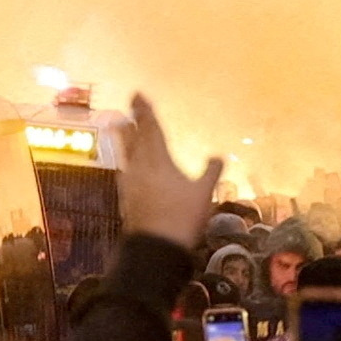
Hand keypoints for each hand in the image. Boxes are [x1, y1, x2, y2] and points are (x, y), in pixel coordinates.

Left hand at [115, 94, 223, 246]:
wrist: (156, 245)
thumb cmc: (183, 215)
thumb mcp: (204, 192)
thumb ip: (211, 172)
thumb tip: (218, 156)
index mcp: (159, 160)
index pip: (151, 130)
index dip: (145, 112)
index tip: (139, 96)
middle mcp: (140, 166)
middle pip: (135, 138)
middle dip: (133, 120)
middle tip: (129, 106)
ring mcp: (130, 181)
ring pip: (127, 153)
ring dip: (126, 138)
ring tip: (121, 126)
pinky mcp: (126, 195)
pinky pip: (126, 169)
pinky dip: (128, 159)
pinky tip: (128, 163)